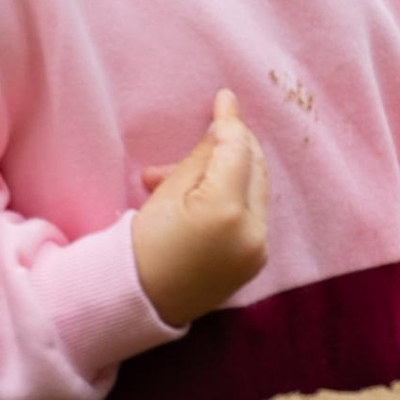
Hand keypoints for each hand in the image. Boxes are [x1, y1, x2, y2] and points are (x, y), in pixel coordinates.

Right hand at [132, 90, 270, 329]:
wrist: (140, 301)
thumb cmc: (145, 244)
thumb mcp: (169, 191)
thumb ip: (203, 156)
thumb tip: (224, 127)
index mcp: (227, 212)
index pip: (238, 151)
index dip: (230, 122)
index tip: (224, 97)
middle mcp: (253, 232)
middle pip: (254, 168)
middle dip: (232, 146)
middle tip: (206, 133)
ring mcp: (258, 250)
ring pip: (253, 189)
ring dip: (227, 172)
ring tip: (178, 174)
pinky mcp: (256, 260)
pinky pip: (251, 213)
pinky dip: (231, 197)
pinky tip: (200, 195)